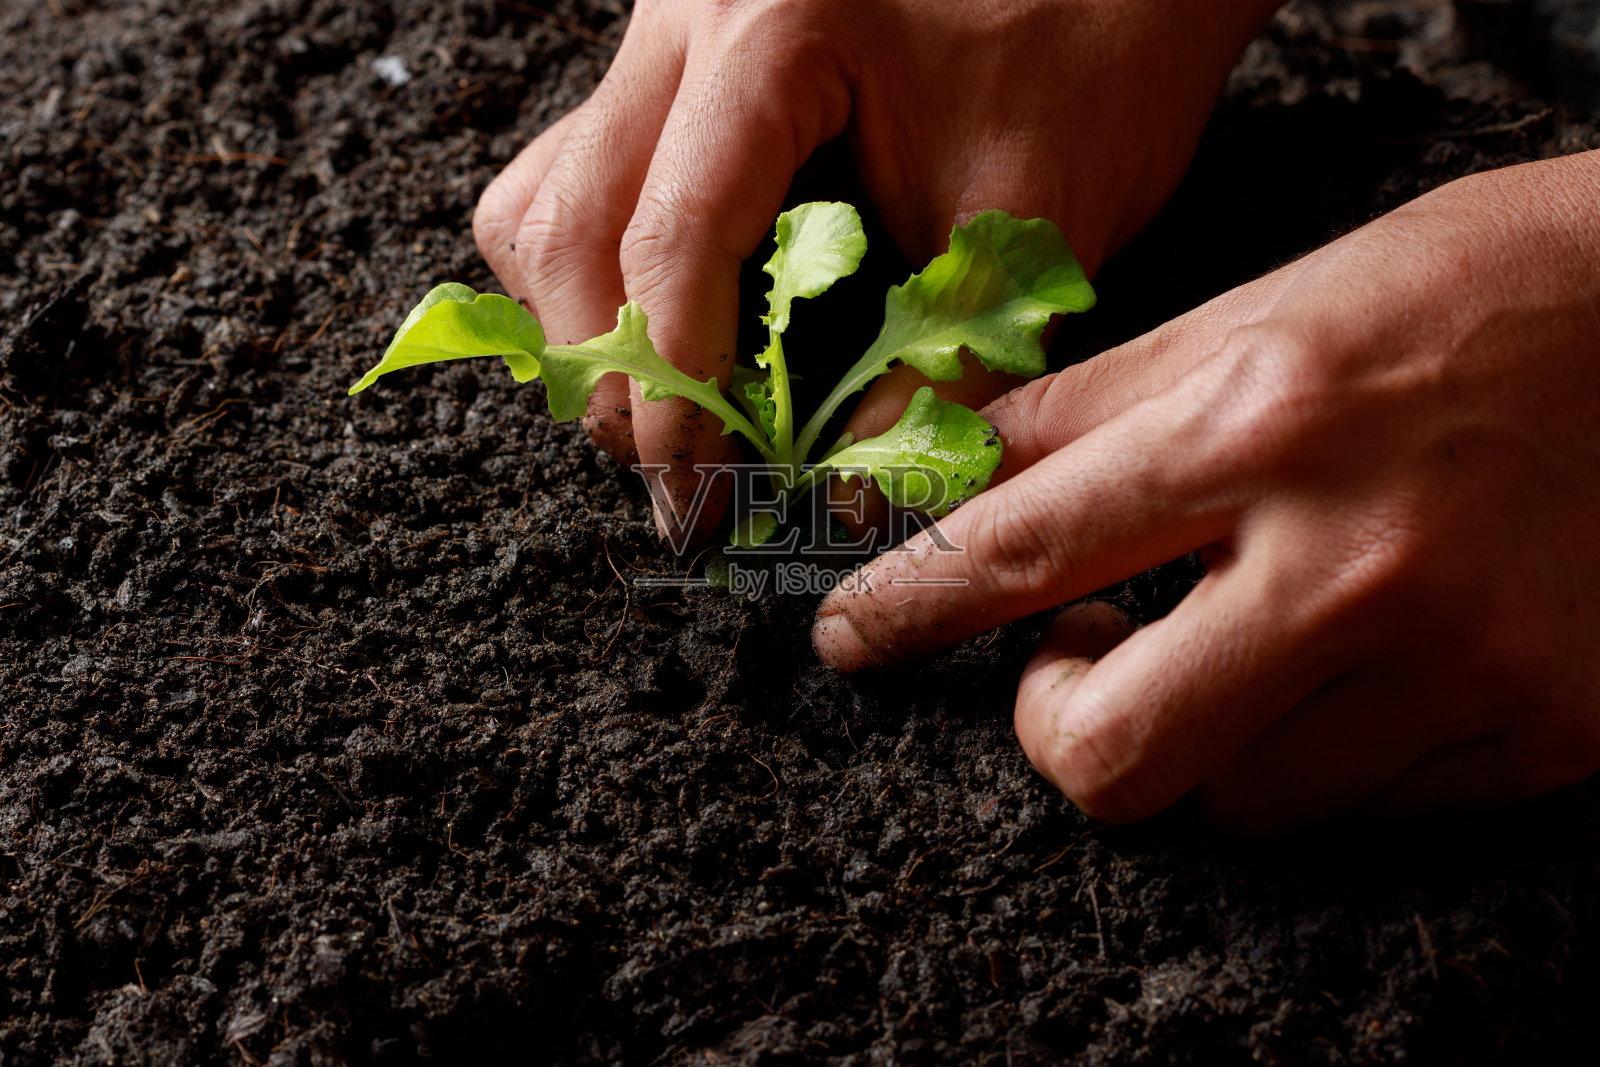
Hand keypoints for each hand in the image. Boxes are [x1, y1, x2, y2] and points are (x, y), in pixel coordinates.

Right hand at [473, 0, 1280, 536]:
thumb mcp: (1034, 217)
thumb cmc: (1099, 49)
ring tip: (673, 408)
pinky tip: (673, 323)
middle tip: (682, 473)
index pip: (670, 239)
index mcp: (774, 33)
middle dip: (614, 373)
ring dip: (589, 324)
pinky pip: (576, 173)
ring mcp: (668, 31)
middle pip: (566, 225)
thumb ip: (938, 365)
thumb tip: (844, 492)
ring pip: (545, 199)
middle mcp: (688, 17)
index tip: (695, 489)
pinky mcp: (677, 61)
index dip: (671, 388)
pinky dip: (600, 269)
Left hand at [813, 150, 1599, 832]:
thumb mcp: (1260, 312)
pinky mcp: (1538, 729)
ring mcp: (1458, 661)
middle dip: (1057, 727)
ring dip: (1203, 737)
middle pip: (1109, 753)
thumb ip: (1092, 412)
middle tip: (1075, 661)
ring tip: (1246, 637)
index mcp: (1262, 423)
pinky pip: (1357, 812)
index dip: (903, 605)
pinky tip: (1347, 663)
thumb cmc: (1463, 295)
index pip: (1019, 549)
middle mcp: (1355, 556)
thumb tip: (953, 476)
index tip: (849, 637)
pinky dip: (1316, 753)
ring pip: (1233, 804)